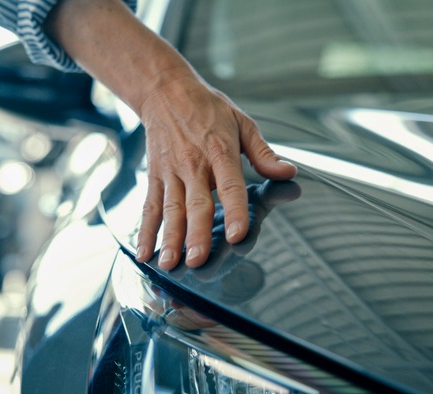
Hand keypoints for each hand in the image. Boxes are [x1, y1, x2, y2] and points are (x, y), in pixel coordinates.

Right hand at [134, 76, 296, 269]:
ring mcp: (171, 172)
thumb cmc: (206, 107)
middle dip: (196, 234)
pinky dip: (146, 231)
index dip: (235, 210)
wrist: (165, 91)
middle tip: (197, 260)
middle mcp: (193, 165)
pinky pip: (150, 207)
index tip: (238, 234)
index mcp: (219, 151)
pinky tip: (144, 252)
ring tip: (168, 264)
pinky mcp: (155, 177)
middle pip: (196, 204)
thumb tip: (288, 172)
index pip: (230, 185)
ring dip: (169, 238)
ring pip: (170, 210)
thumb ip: (263, 153)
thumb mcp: (241, 122)